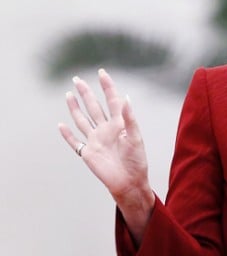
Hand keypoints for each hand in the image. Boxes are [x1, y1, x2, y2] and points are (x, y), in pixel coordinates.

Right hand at [58, 69, 153, 241]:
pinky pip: (75, 142)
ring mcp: (96, 140)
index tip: (101, 73)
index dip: (107, 87)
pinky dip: (67, 135)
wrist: (129, 182)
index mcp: (119, 124)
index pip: (112, 101)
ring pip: (83, 120)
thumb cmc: (137, 161)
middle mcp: (106, 130)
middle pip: (94, 107)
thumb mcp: (136, 137)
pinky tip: (60, 125)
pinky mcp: (88, 153)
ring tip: (68, 94)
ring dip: (75, 108)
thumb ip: (130, 119)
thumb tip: (126, 98)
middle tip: (77, 79)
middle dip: (86, 93)